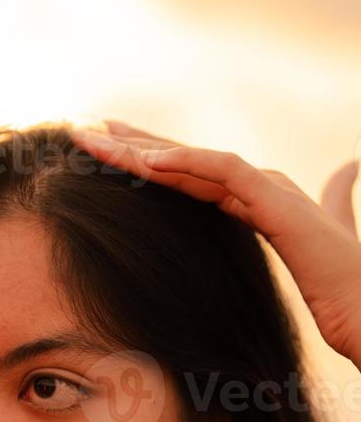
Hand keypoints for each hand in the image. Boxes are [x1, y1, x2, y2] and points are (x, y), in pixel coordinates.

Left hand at [71, 120, 360, 366]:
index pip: (194, 173)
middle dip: (134, 145)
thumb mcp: (319, 244)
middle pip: (184, 160)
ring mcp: (269, 190)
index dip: (152, 160)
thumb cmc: (348, 288)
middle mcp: (262, 186)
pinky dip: (185, 162)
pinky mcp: (276, 202)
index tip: (111, 155)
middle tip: (86, 133)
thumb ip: (331, 203)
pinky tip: (146, 161)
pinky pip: (222, 172)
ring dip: (141, 149)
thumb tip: (349, 169)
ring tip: (95, 140)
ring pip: (192, 160)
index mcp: (261, 199)